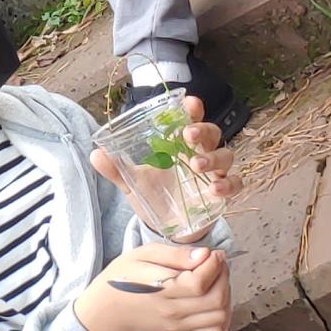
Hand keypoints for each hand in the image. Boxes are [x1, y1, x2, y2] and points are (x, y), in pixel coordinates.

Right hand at [75, 233, 231, 330]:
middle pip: (216, 299)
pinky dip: (223, 316)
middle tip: (217, 263)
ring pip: (220, 316)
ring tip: (216, 280)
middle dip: (224, 276)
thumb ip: (175, 254)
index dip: (214, 265)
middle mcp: (172, 312)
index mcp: (161, 290)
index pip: (199, 283)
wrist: (109, 309)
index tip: (213, 253)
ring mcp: (178, 326)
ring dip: (226, 295)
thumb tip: (204, 255)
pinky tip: (215, 300)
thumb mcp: (143, 255)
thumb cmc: (124, 276)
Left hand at [92, 93, 235, 210]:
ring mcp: (214, 173)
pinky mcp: (222, 194)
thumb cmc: (154, 194)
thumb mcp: (133, 182)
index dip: (193, 109)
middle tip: (188, 136)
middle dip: (203, 130)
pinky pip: (235, 183)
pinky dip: (228, 184)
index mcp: (180, 144)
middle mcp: (200, 154)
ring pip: (226, 155)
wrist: (166, 226)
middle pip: (212, 133)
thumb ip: (116, 169)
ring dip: (213, 158)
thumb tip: (95, 154)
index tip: (189, 103)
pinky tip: (214, 189)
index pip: (191, 119)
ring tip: (196, 166)